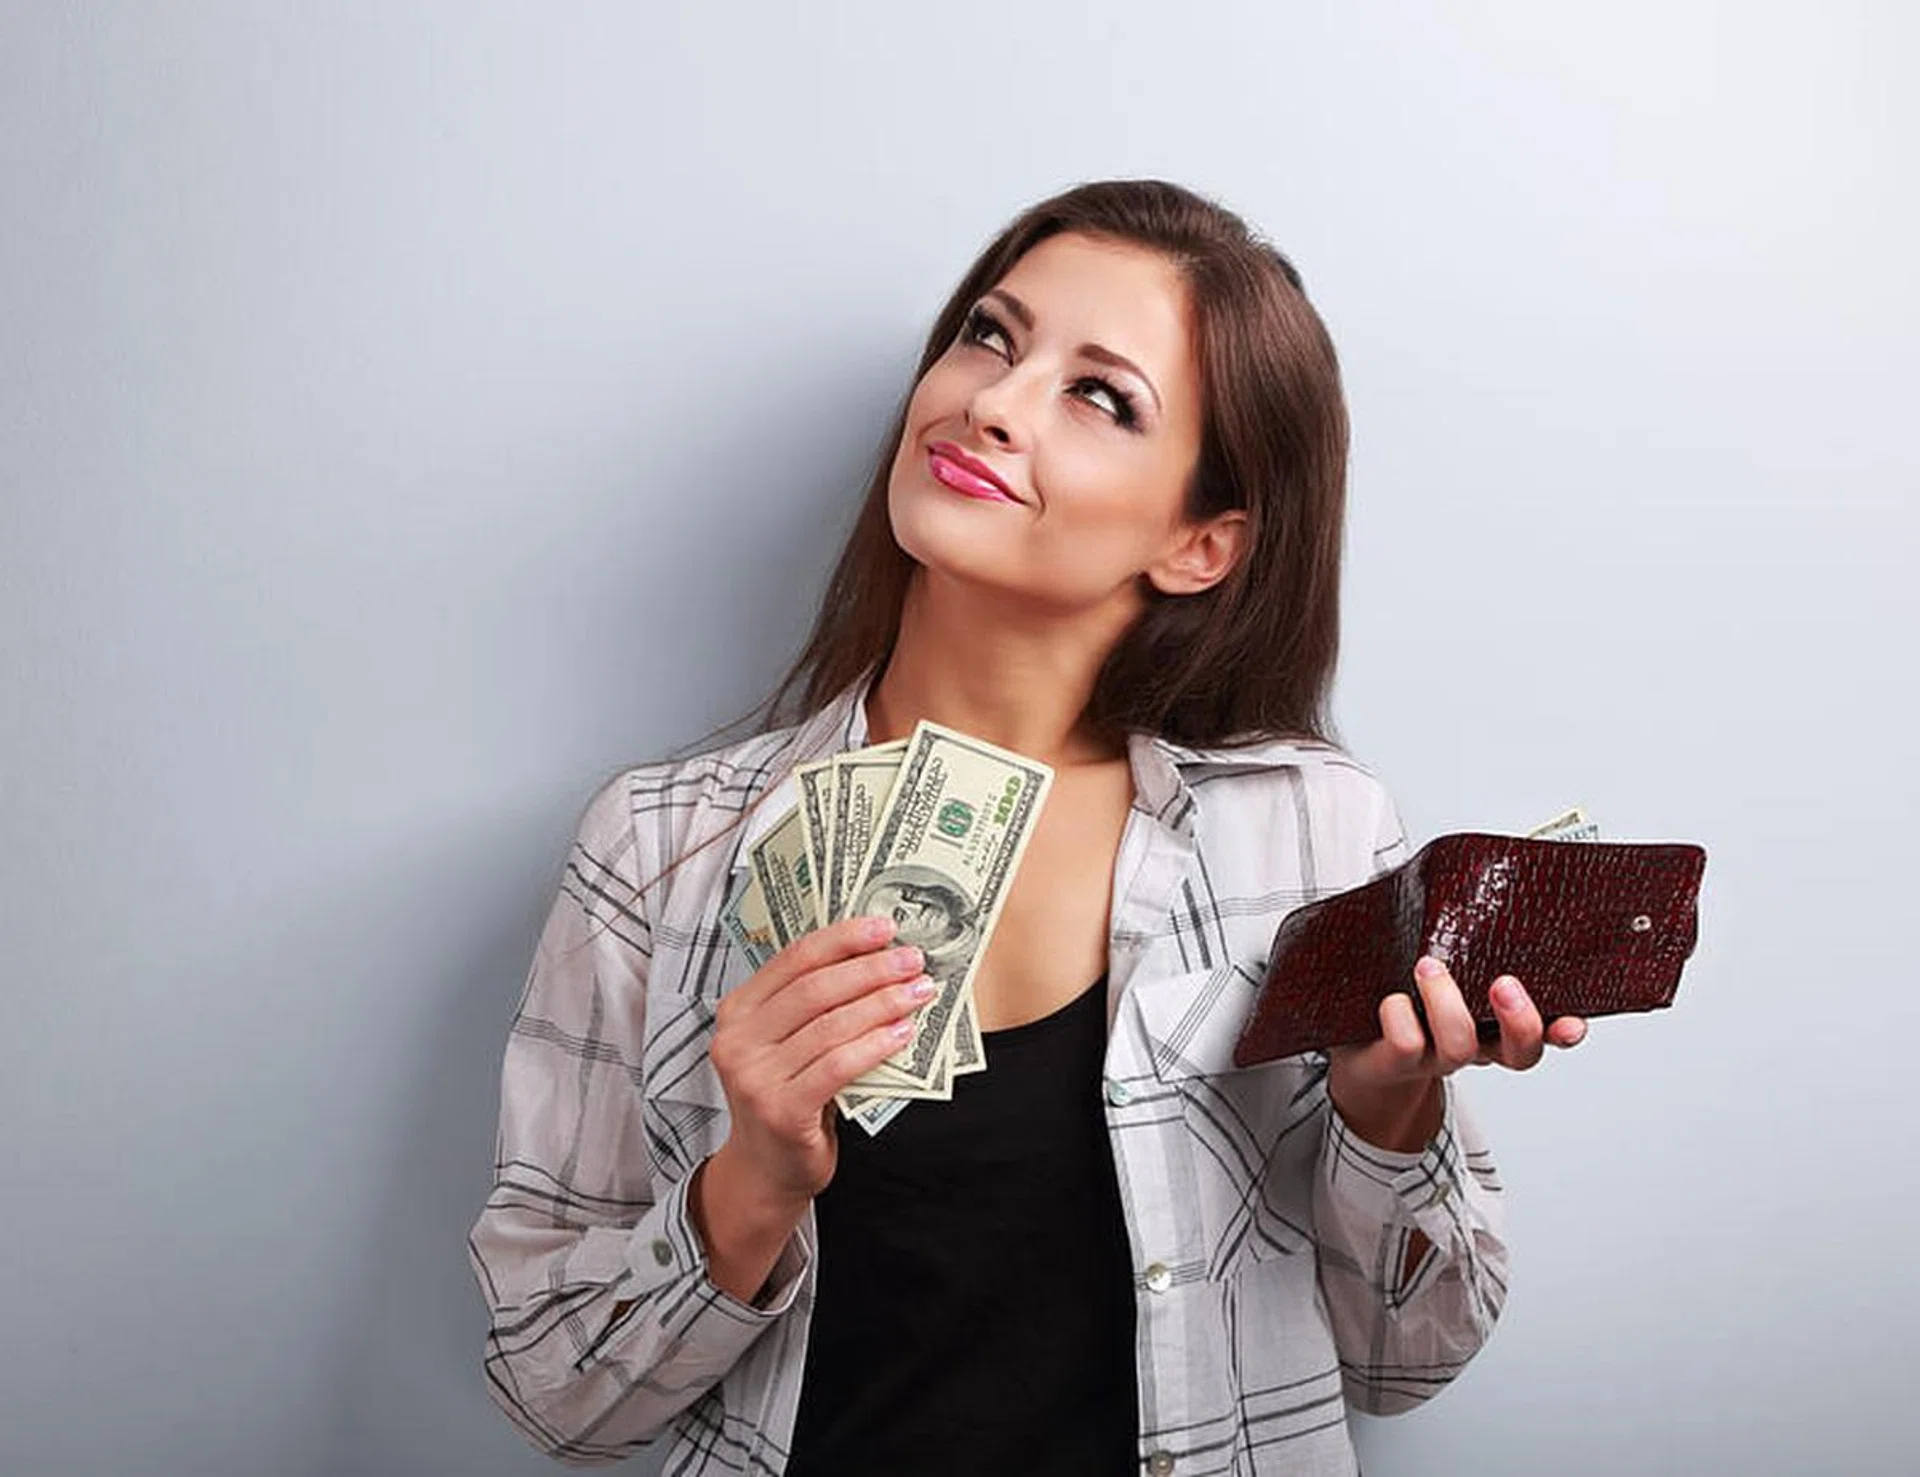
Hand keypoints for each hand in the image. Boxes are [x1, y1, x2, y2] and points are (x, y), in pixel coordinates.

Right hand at [706, 914, 933, 1206]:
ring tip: (918, 992)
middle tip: (911, 959)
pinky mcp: (781, 1110)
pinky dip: (875, 1045)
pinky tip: (903, 1032)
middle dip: (871, 969)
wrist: (767, 1169)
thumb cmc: (786, 1096)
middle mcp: (737, 1040)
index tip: (883, 927)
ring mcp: (754, 1077)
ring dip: (883, 1003)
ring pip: (831, 1025)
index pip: (794, 959)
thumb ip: (813, 1005)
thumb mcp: (786, 1043)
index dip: (842, 938)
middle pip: (815, 988)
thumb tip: (876, 956)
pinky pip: (837, 1066)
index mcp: (738, 1011)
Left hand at [1326, 955, 1587, 1152]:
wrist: (1364, 1058)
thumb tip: (1458, 875)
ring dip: (1448, 1004)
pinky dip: (1399, 1017)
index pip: (1546, 1031)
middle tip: (1504, 984)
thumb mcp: (1441, 964)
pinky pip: (1405, 1044)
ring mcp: (1437, 1055)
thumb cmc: (1407, 1000)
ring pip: (1460, 1045)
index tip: (1574, 1021)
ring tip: (1429, 968)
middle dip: (1520, 1019)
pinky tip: (1391, 999)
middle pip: (1520, 1051)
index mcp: (1496, 1023)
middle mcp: (1475, 1044)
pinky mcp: (1396, 1060)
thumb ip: (1458, 933)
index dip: (1563, 1030)